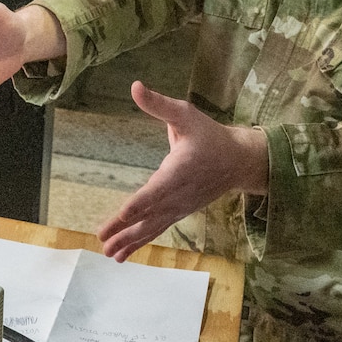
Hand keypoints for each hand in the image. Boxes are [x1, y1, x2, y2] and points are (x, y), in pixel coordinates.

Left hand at [97, 81, 269, 262]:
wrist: (238, 160)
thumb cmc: (209, 134)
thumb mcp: (185, 114)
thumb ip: (159, 104)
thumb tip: (135, 87)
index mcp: (180, 170)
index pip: (157, 189)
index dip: (139, 203)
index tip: (122, 215)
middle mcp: (179, 193)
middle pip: (150, 214)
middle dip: (126, 229)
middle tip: (103, 241)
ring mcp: (180, 206)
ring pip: (153, 226)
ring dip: (130, 241)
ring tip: (109, 254)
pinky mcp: (179, 212)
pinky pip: (157, 229)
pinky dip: (140, 241)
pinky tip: (122, 254)